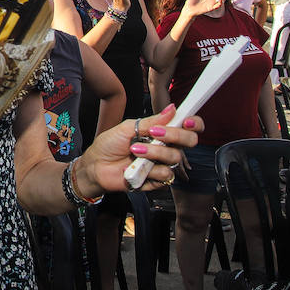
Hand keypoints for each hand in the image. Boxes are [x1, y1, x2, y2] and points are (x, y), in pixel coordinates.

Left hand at [78, 103, 201, 194]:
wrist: (96, 165)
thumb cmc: (109, 145)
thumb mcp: (129, 127)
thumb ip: (152, 121)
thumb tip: (172, 109)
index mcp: (161, 132)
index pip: (187, 127)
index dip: (194, 123)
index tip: (187, 121)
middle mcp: (165, 147)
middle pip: (189, 141)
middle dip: (175, 135)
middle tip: (156, 133)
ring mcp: (161, 163)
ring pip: (175, 157)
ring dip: (154, 152)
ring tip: (135, 150)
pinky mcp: (157, 180)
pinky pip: (166, 174)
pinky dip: (150, 170)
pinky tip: (135, 166)